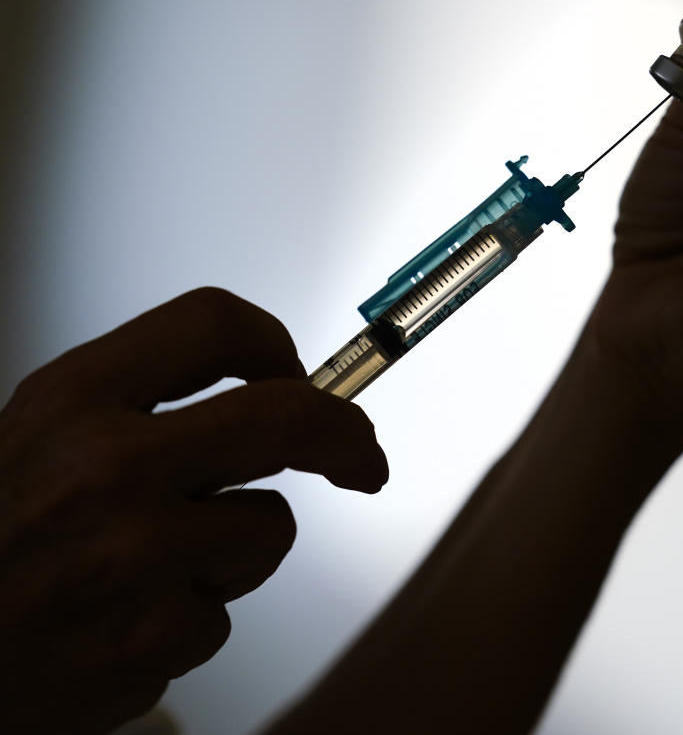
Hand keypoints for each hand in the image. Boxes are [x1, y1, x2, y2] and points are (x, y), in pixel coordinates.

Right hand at [0, 288, 387, 732]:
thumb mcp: (39, 437)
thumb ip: (138, 405)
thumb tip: (271, 388)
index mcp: (73, 401)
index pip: (213, 324)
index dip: (277, 345)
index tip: (302, 375)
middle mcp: (105, 467)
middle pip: (288, 416)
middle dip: (347, 436)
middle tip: (363, 460)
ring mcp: (130, 555)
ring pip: (270, 526)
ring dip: (238, 552)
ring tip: (155, 571)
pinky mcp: (148, 639)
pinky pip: (226, 615)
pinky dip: (191, 624)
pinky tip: (125, 627)